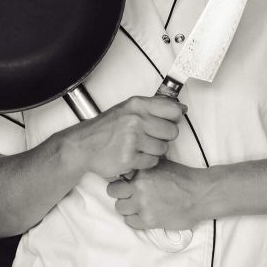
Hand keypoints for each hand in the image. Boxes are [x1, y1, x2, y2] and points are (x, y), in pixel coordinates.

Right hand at [64, 96, 184, 178]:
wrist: (84, 145)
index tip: (168, 122)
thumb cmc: (108, 127)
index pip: (173, 110)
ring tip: (141, 147)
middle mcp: (135, 120)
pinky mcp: (129, 158)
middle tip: (150, 137)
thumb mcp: (129, 108)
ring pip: (163, 148)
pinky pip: (153, 162)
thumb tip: (182, 108)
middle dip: (164, 137)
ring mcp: (132, 139)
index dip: (174, 118)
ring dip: (155, 151)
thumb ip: (154, 106)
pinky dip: (146, 161)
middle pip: (172, 131)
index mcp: (137, 105)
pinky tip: (136, 156)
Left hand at [106, 159, 203, 230]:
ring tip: (137, 205)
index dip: (120, 179)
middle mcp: (139, 186)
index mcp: (142, 170)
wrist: (200, 194)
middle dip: (120, 192)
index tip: (124, 182)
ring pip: (120, 207)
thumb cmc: (183, 178)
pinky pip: (130, 221)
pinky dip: (135, 219)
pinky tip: (144, 214)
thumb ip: (144, 166)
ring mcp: (143, 204)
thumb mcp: (162, 163)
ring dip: (127, 206)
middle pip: (113, 191)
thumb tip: (129, 167)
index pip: (117, 174)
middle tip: (128, 194)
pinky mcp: (149, 220)